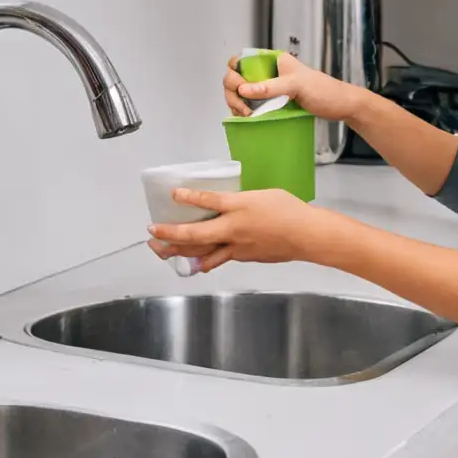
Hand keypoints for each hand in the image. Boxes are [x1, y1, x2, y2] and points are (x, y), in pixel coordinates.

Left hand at [147, 188, 322, 272]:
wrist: (306, 236)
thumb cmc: (288, 210)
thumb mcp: (261, 195)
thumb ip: (239, 200)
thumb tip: (225, 203)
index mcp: (238, 208)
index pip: (208, 200)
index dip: (188, 197)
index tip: (173, 194)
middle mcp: (233, 230)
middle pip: (195, 235)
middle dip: (170, 235)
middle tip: (152, 234)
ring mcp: (237, 247)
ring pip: (202, 253)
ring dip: (179, 253)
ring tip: (163, 252)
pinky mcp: (244, 258)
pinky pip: (217, 260)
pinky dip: (203, 261)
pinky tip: (196, 263)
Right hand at [222, 52, 362, 120]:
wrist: (341, 107)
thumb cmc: (324, 91)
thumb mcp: (296, 86)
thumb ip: (270, 87)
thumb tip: (243, 90)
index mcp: (273, 61)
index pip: (242, 60)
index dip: (235, 73)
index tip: (241, 89)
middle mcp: (269, 72)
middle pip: (237, 77)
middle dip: (233, 92)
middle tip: (242, 109)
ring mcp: (270, 88)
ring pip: (241, 93)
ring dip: (236, 103)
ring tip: (245, 116)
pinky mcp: (273, 103)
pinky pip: (251, 105)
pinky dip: (244, 111)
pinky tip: (246, 118)